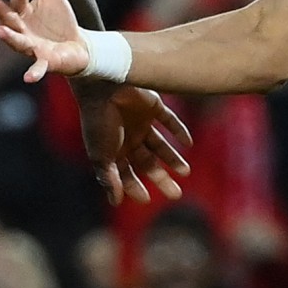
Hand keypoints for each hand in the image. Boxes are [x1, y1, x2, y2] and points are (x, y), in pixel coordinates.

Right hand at [0, 0, 88, 80]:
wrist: (78, 45)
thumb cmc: (59, 19)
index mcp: (24, 13)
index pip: (18, 0)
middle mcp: (23, 31)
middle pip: (10, 21)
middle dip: (2, 12)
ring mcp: (32, 48)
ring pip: (18, 43)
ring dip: (9, 38)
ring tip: (0, 32)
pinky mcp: (46, 62)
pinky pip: (37, 68)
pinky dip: (33, 73)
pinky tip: (29, 79)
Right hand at [78, 84, 191, 204]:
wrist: (102, 84)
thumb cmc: (98, 122)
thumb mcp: (101, 155)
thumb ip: (109, 179)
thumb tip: (115, 203)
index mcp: (113, 149)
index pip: (126, 173)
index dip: (134, 187)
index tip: (147, 199)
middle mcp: (127, 137)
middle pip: (147, 163)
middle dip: (161, 178)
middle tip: (176, 194)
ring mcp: (140, 121)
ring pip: (160, 145)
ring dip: (173, 158)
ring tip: (186, 172)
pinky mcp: (152, 105)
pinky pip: (169, 120)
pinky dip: (179, 130)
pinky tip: (189, 143)